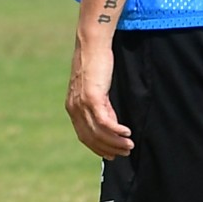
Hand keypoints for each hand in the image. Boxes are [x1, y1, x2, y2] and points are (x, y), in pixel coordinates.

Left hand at [66, 37, 130, 158]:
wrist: (91, 45)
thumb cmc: (96, 65)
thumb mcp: (97, 90)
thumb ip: (102, 106)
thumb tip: (111, 122)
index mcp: (73, 107)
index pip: (84, 136)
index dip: (98, 148)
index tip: (112, 156)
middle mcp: (74, 108)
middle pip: (91, 138)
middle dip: (109, 149)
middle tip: (125, 153)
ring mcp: (82, 103)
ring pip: (99, 132)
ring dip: (116, 142)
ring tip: (129, 146)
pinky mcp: (92, 97)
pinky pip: (104, 121)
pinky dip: (116, 130)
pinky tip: (127, 134)